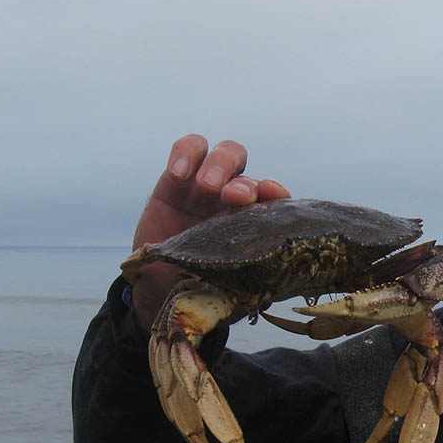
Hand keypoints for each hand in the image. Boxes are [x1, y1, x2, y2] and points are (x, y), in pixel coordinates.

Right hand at [125, 134, 290, 332]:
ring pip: (225, 154)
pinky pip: (186, 151)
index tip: (270, 194)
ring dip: (220, 164)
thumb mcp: (232, 288)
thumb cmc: (206, 289)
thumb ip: (254, 281)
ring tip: (205, 185)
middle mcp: (234, 200)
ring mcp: (207, 187)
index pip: (272, 197)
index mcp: (255, 222)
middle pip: (249, 172)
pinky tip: (179, 173)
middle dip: (242, 179)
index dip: (274, 192)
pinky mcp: (175, 181)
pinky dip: (185, 153)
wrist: (162, 292)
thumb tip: (279, 283)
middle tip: (231, 196)